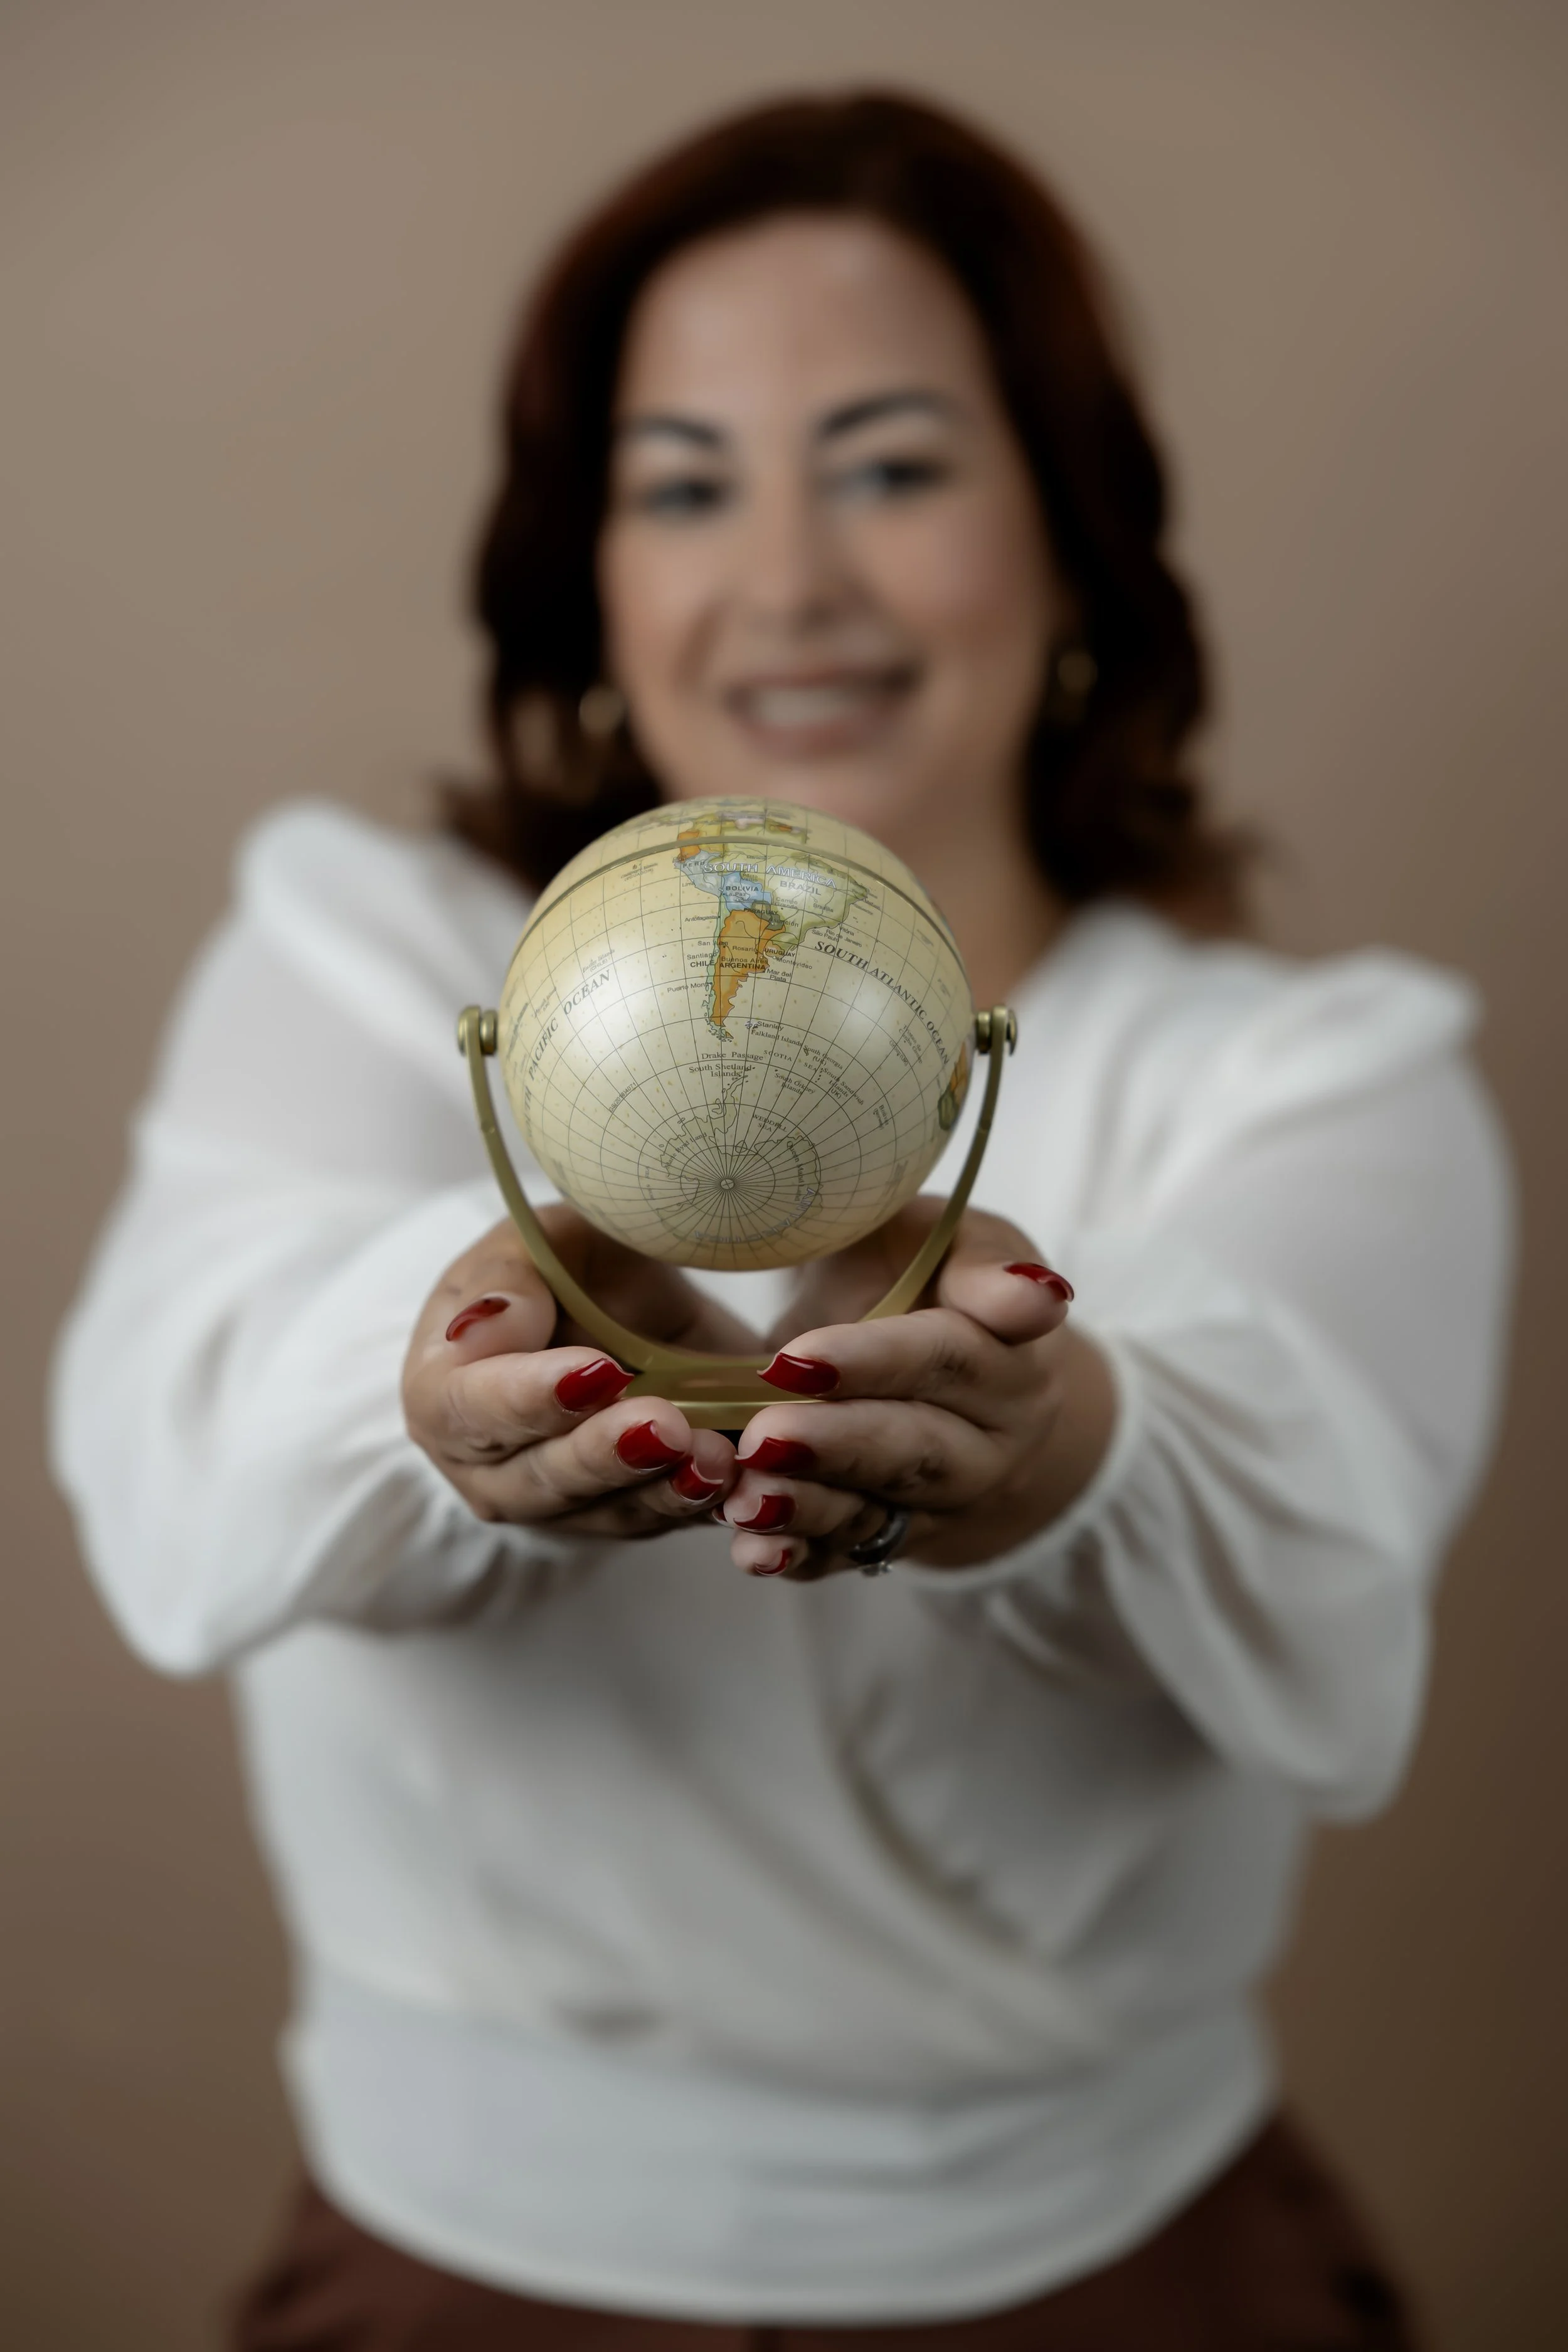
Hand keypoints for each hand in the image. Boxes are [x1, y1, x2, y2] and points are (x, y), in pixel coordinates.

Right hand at [403, 1207, 756, 1538]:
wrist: (618, 1304)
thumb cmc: (557, 1269)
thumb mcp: (532, 1244)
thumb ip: (505, 1280)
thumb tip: (482, 1325)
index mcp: (443, 1395)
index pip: (474, 1408)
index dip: (532, 1396)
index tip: (597, 1371)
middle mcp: (489, 1468)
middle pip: (542, 1478)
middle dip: (607, 1454)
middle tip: (667, 1424)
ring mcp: (558, 1505)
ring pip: (608, 1513)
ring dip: (665, 1490)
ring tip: (719, 1458)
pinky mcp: (624, 1517)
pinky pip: (662, 1521)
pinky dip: (704, 1504)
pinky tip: (748, 1481)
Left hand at [719, 1202, 1115, 1580]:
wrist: (934, 1356)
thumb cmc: (926, 1274)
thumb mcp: (953, 1243)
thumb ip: (984, 1266)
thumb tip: (1039, 1295)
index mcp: (1014, 1363)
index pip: (948, 1360)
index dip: (875, 1361)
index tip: (796, 1359)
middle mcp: (990, 1448)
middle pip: (915, 1451)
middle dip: (836, 1446)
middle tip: (763, 1436)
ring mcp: (941, 1505)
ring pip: (878, 1516)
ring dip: (809, 1511)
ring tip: (746, 1499)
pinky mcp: (892, 1540)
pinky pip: (844, 1556)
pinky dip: (796, 1556)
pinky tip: (753, 1553)